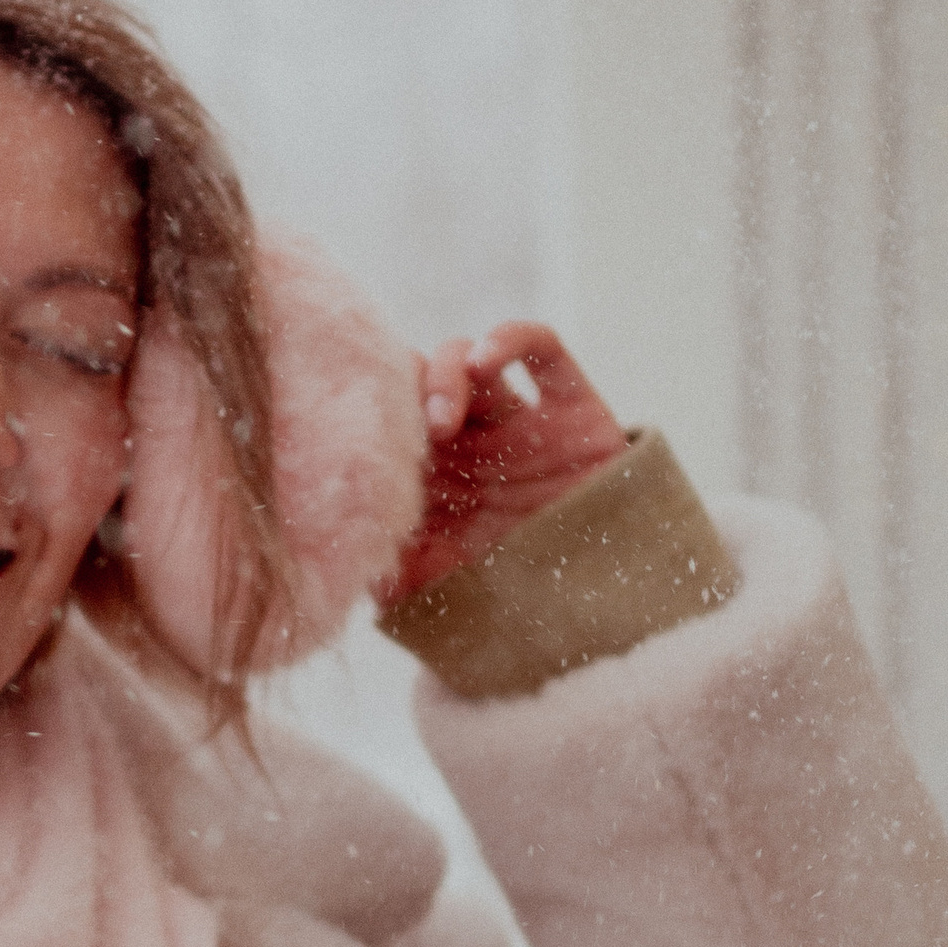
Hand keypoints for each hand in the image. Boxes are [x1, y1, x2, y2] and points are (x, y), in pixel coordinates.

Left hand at [381, 323, 628, 607]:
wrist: (604, 608)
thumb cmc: (519, 601)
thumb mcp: (442, 591)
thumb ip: (393, 574)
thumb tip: (343, 563)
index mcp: (431, 476)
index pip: (387, 419)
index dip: (367, 413)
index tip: (354, 435)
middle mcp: (469, 442)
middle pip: (417, 381)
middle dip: (403, 392)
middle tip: (406, 433)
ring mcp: (518, 421)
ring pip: (467, 359)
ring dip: (444, 374)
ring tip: (442, 421)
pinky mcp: (573, 407)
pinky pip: (542, 348)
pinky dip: (509, 338)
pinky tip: (484, 358)